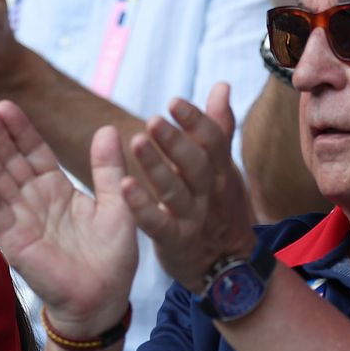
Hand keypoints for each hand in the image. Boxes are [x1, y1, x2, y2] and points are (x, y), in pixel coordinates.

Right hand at [0, 101, 137, 334]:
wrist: (104, 299)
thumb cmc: (111, 258)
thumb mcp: (118, 203)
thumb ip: (108, 168)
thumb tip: (108, 128)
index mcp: (56, 189)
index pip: (32, 151)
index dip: (19, 128)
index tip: (5, 104)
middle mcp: (33, 201)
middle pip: (8, 159)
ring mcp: (20, 220)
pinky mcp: (12, 241)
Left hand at [120, 84, 258, 287]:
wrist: (224, 264)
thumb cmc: (217, 207)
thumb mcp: (220, 168)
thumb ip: (217, 129)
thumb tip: (221, 86)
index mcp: (219, 171)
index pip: (213, 142)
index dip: (196, 121)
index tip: (174, 102)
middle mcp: (209, 193)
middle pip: (196, 164)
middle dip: (176, 142)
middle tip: (153, 120)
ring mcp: (193, 218)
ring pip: (176, 192)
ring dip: (156, 167)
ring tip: (136, 143)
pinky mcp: (175, 241)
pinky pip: (158, 224)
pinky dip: (143, 206)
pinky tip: (125, 186)